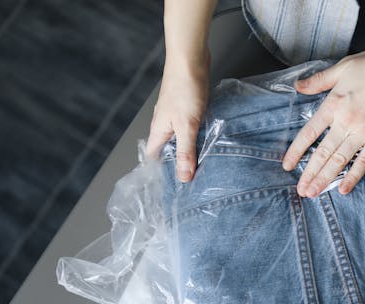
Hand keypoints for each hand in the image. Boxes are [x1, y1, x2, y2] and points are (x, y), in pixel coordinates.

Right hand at [145, 51, 209, 181]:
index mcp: (158, 130)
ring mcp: (175, 114)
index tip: (175, 184)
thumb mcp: (187, 126)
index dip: (162, 170)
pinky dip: (199, 134)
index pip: (153, 156)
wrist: (190, 59)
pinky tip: (210, 138)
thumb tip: (183, 178)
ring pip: (181, 137)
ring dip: (191, 147)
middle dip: (179, 161)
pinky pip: (191, 126)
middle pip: (168, 148)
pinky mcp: (188, 106)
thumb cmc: (184, 90)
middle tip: (195, 176)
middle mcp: (164, 123)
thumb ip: (186, 152)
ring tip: (205, 161)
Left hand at [282, 46, 364, 196]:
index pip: (309, 133)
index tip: (288, 165)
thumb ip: (319, 80)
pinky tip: (343, 189)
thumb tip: (299, 86)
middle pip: (322, 153)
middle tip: (301, 190)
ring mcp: (363, 132)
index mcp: (334, 104)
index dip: (296, 151)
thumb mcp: (343, 67)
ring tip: (314, 192)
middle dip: (309, 174)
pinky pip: (363, 162)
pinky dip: (353, 176)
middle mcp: (345, 122)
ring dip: (325, 178)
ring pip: (339, 160)